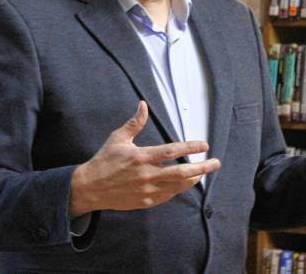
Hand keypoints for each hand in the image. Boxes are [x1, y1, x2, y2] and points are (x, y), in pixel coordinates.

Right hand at [69, 100, 220, 216]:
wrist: (90, 188)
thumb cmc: (104, 160)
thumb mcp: (118, 138)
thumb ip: (134, 123)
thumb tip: (143, 105)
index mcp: (141, 156)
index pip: (172, 151)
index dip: (190, 147)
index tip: (204, 144)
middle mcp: (146, 174)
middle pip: (182, 172)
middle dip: (202, 167)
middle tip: (216, 162)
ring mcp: (147, 190)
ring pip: (178, 186)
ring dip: (194, 178)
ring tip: (204, 172)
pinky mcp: (146, 201)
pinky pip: (169, 195)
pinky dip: (180, 188)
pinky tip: (186, 182)